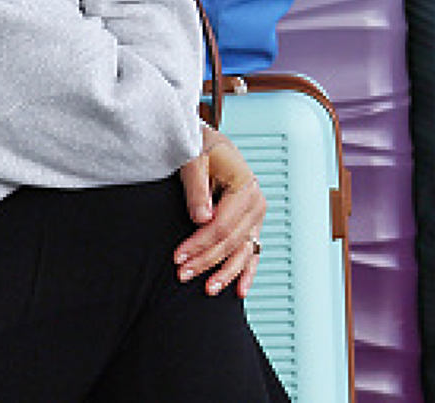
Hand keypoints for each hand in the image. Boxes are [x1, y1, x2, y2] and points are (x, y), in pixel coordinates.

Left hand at [175, 124, 268, 296]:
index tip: (178, 256)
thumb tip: (201, 218)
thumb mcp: (193, 159)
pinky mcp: (251, 224)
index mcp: (246, 184)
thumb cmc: (199, 148)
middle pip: (232, 240)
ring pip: (244, 250)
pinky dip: (247, 271)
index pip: (223, 224)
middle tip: (182, 274)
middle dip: (207, 260)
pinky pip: (253, 252)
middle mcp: (256, 201)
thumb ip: (197, 188)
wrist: (206, 144)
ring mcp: (256, 215)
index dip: (200, 243)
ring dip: (227, 272)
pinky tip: (240, 290)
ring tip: (209, 288)